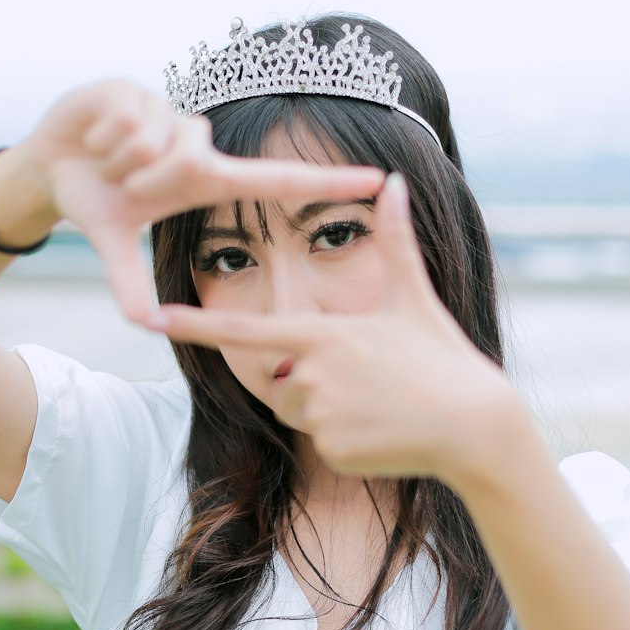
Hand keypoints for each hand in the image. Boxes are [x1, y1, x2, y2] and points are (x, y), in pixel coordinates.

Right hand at [23, 79, 386, 321]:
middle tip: (124, 184)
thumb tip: (145, 323)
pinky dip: (101, 136)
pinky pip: (127, 118)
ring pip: (156, 138)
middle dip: (147, 179)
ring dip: (120, 159)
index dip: (327, 181)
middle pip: (190, 158)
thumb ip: (130, 284)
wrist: (48, 166)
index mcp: (206, 179)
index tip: (378, 179)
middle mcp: (197, 142)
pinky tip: (94, 135)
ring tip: (108, 158)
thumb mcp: (114, 247)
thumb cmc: (96, 202)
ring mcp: (168, 111)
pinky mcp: (136, 88)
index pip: (277, 182)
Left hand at [144, 173, 520, 482]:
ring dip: (327, 410)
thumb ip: (396, 242)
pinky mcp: (332, 449)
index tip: (155, 317)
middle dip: (309, 382)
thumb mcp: (415, 298)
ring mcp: (321, 413)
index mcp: (325, 333)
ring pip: (298, 413)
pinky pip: (320, 444)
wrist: (475, 426)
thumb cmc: (445, 359)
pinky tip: (383, 431)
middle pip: (279, 380)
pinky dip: (346, 440)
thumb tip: (395, 181)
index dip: (197, 325)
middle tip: (366, 382)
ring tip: (377, 404)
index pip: (246, 331)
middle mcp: (313, 372)